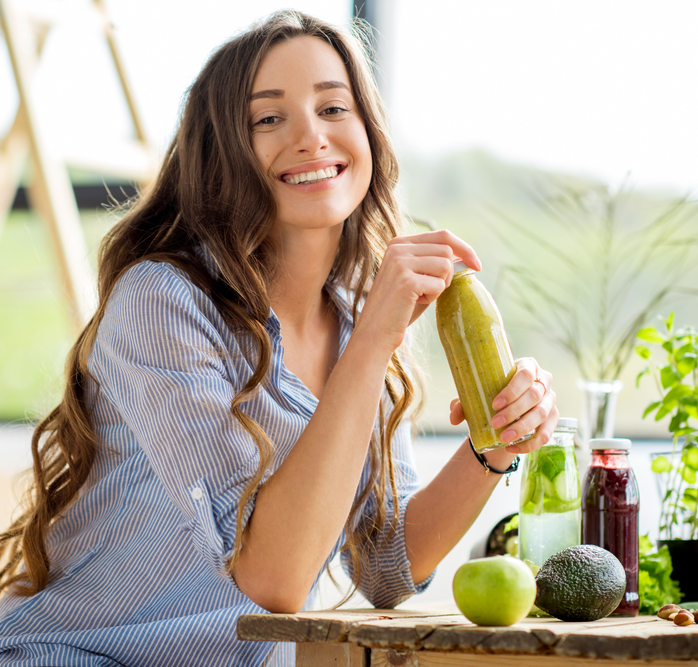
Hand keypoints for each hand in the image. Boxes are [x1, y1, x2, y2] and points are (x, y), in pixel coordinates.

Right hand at [357, 230, 481, 353]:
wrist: (376, 331)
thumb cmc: (399, 307)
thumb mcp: (417, 278)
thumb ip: (435, 262)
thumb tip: (464, 256)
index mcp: (399, 243)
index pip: (443, 235)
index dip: (464, 248)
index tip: (477, 265)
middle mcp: (398, 248)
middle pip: (446, 250)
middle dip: (448, 274)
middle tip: (432, 291)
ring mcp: (400, 262)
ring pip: (445, 265)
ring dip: (440, 285)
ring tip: (420, 296)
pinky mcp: (406, 280)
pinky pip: (439, 284)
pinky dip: (433, 297)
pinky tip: (415, 302)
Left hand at [449, 357, 557, 453]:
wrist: (507, 404)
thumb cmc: (492, 393)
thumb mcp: (477, 394)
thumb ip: (463, 403)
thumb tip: (453, 417)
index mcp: (527, 366)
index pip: (525, 375)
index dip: (512, 389)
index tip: (495, 404)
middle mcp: (543, 381)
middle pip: (534, 395)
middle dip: (514, 411)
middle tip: (495, 423)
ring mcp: (550, 400)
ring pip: (541, 414)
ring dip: (522, 428)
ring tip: (503, 438)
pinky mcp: (554, 418)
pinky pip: (545, 433)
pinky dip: (529, 443)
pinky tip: (512, 448)